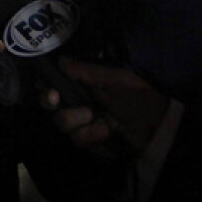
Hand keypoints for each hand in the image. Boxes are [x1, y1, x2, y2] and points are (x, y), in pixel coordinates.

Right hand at [42, 59, 169, 154]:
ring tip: (95, 116)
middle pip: (47, 101)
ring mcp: (80, 123)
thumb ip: (87, 72)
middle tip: (54, 98)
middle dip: (47, 99)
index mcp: (84, 83)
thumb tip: (61, 60)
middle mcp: (77, 101)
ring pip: (60, 120)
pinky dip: (90, 134)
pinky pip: (76, 138)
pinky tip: (106, 131)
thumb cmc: (138, 97)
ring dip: (75, 118)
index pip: (55, 79)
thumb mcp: (116, 79)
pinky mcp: (86, 141)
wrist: (156, 128)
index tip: (45, 82)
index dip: (44, 81)